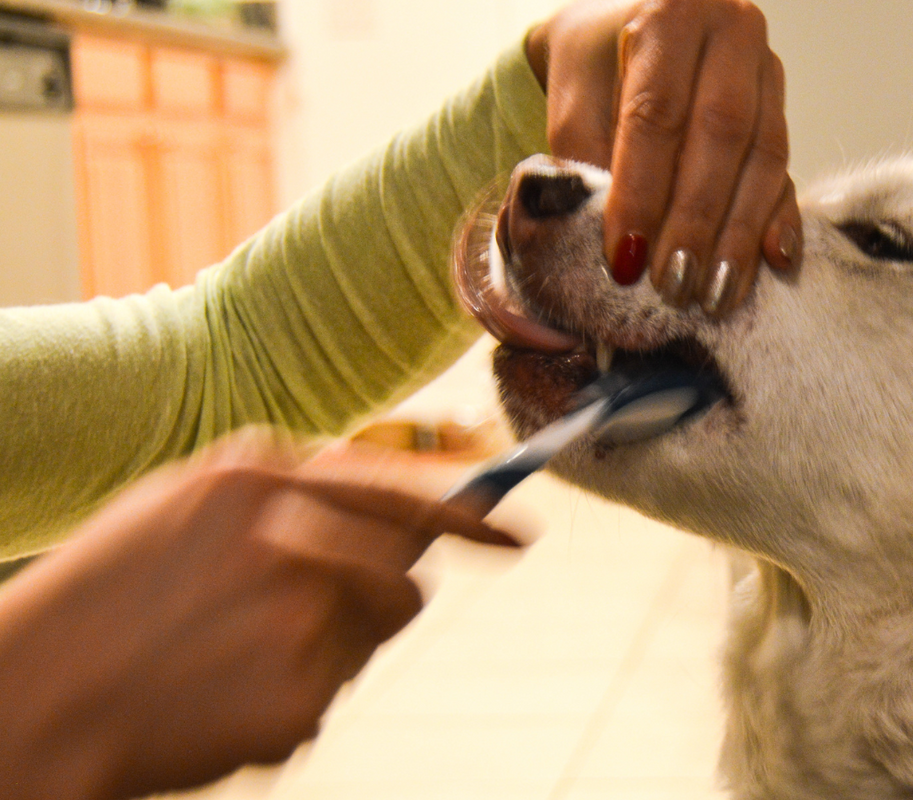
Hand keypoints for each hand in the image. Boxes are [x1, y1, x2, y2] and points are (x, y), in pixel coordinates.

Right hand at [0, 433, 519, 799]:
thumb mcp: (183, 506)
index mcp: (260, 476)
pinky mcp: (302, 692)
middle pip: (405, 572)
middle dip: (377, 597)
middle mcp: (296, 537)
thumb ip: (286, 496)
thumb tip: (391, 510)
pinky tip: (223, 696)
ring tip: (240, 656)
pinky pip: (332, 693)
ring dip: (336, 645)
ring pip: (377, 632)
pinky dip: (292, 699)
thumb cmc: (104, 600)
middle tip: (300, 621)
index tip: (522, 531)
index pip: (405, 486)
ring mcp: (304, 616)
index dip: (473, 511)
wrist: (34, 695)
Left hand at [527, 0, 801, 317]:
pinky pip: (788, 172)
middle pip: (721, 134)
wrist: (631, 30)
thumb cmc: (596, 61)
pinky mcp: (783, 112)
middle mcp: (733, 33)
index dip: (642, 190)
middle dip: (696, 220)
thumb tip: (606, 233)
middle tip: (673, 284)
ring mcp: (767, 73)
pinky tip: (774, 262)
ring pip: (764, 158)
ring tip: (713, 294)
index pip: (658, 111)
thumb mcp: (573, 92)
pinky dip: (780, 222)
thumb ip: (584, 152)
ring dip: (738, 234)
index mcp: (672, 13)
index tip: (625, 256)